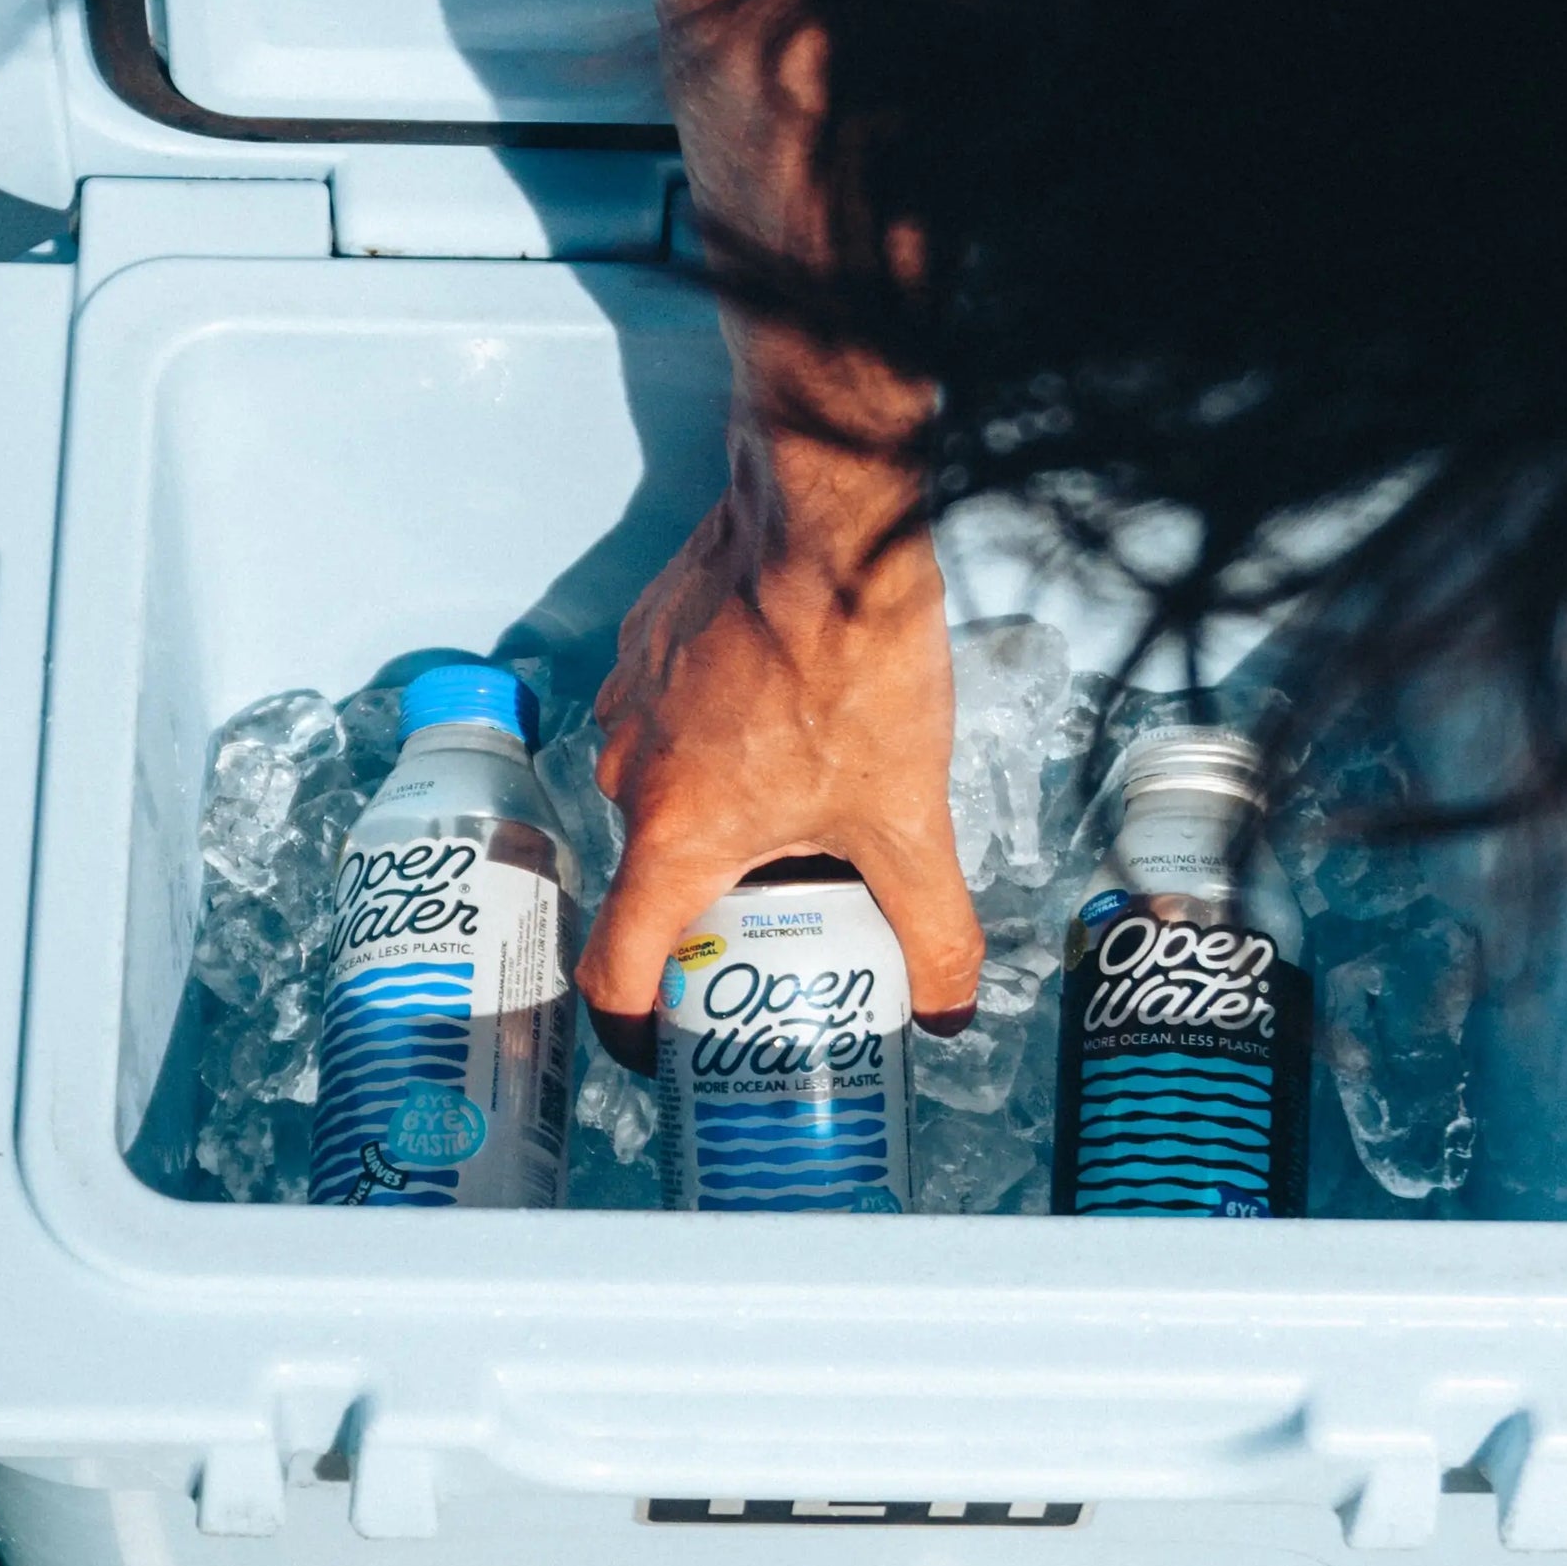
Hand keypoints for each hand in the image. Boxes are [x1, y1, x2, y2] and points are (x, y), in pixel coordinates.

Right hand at [577, 423, 985, 1069]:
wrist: (823, 518)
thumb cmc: (852, 663)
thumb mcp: (907, 814)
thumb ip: (930, 924)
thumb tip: (950, 1012)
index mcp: (674, 837)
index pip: (616, 966)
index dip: (629, 1025)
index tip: (655, 1046)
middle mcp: (627, 776)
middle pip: (654, 874)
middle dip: (713, 902)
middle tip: (783, 911)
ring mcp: (627, 704)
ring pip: (660, 793)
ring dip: (713, 813)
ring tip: (796, 804)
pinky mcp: (643, 646)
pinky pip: (663, 724)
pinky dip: (707, 744)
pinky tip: (778, 721)